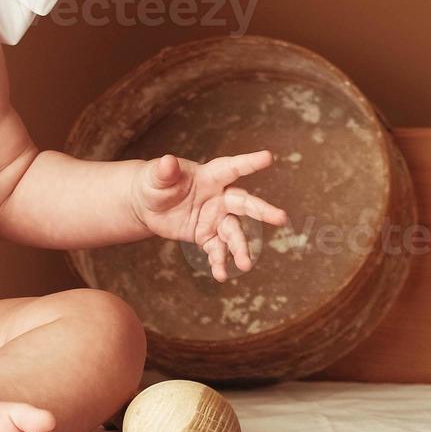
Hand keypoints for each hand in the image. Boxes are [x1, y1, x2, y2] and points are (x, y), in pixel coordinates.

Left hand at [130, 150, 289, 281]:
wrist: (148, 206)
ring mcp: (215, 219)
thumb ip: (164, 172)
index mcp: (209, 177)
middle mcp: (218, 198)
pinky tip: (220, 274)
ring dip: (240, 248)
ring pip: (234, 233)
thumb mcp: (156, 177)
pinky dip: (219, 262)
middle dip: (263, 211)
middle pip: (245, 204)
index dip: (248, 163)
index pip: (231, 168)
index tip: (268, 157)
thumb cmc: (155, 183)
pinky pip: (217, 250)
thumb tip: (167, 161)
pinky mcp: (207, 236)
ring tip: (245, 264)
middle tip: (282, 218)